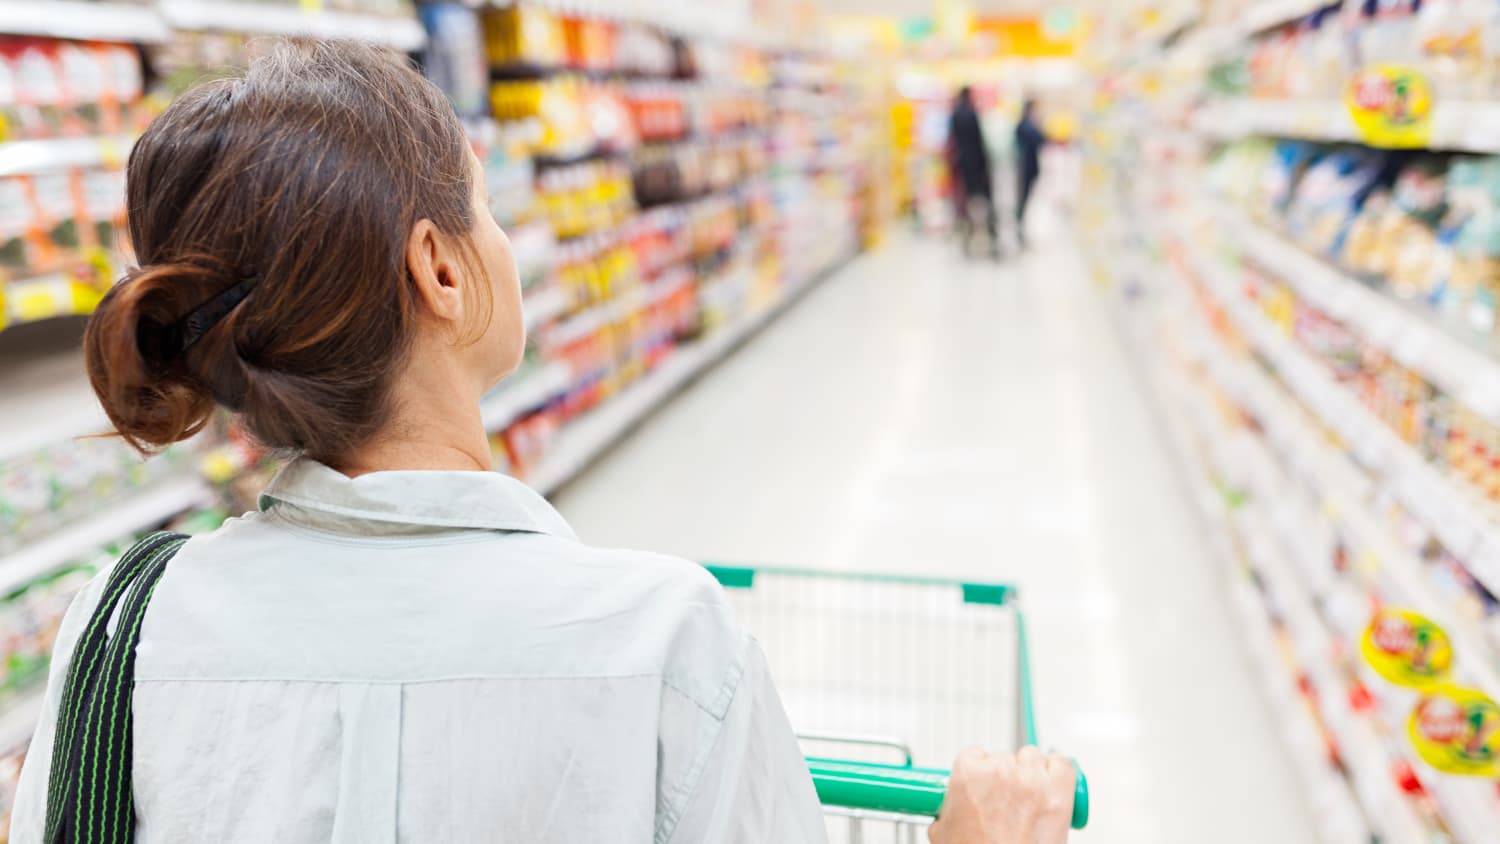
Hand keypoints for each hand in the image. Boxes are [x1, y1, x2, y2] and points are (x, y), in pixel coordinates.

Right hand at [928, 747, 1074, 843]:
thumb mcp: (943, 835)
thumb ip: (945, 814)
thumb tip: (949, 813)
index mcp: (968, 773)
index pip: (974, 755)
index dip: (980, 772)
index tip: (985, 786)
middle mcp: (1000, 770)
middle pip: (1005, 756)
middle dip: (1007, 776)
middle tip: (1008, 802)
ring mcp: (1031, 779)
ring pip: (1033, 757)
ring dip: (1032, 772)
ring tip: (1030, 798)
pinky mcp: (1057, 790)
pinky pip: (1062, 764)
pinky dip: (1059, 772)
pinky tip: (1052, 788)